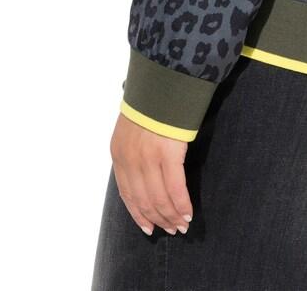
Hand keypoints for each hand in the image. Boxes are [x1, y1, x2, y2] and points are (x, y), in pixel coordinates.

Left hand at [109, 112, 192, 235]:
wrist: (163, 78)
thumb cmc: (152, 101)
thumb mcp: (132, 127)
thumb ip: (134, 150)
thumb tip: (144, 172)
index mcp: (118, 153)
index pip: (126, 194)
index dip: (138, 213)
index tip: (149, 227)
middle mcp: (130, 159)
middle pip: (143, 199)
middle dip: (158, 218)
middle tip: (172, 229)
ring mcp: (148, 158)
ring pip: (159, 198)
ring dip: (171, 215)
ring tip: (182, 225)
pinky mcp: (168, 153)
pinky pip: (175, 187)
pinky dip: (182, 204)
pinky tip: (188, 212)